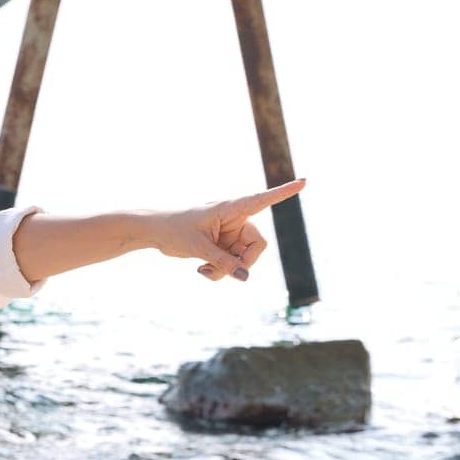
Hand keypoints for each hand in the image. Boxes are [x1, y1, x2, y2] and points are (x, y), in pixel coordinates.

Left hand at [149, 178, 304, 281]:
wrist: (155, 232)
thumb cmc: (173, 229)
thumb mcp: (198, 247)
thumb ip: (222, 262)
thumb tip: (245, 278)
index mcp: (231, 208)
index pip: (263, 200)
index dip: (284, 192)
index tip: (304, 181)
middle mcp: (236, 219)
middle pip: (257, 245)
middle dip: (243, 262)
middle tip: (226, 273)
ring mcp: (231, 234)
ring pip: (245, 258)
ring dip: (228, 270)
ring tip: (204, 271)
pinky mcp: (224, 246)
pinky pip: (233, 264)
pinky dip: (221, 271)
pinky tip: (203, 270)